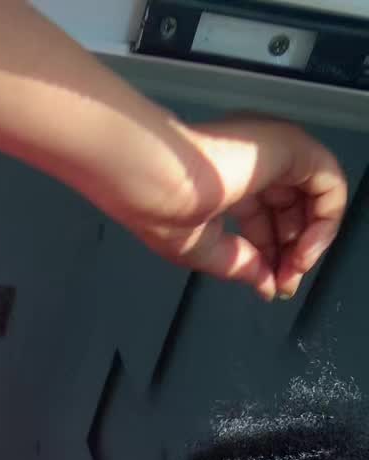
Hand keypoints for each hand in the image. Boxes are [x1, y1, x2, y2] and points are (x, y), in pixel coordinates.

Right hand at [112, 114, 347, 301]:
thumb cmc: (159, 206)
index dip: (274, 256)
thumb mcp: (207, 251)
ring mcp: (274, 152)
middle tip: (286, 281)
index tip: (272, 285)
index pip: (266, 221)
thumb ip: (242, 266)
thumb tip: (266, 286)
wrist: (154, 181)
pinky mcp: (292, 147)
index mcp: (228, 182)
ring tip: (295, 268)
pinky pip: (329, 185)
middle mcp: (254, 163)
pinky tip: (305, 250)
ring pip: (316, 197)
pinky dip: (326, 222)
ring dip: (312, 240)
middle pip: (292, 212)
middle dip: (293, 252)